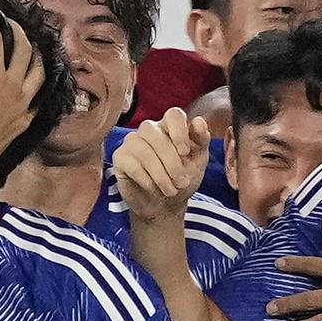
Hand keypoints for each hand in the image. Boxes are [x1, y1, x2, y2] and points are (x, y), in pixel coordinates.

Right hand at [0, 12, 42, 158]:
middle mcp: (15, 85)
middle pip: (24, 51)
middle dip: (19, 33)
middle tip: (12, 24)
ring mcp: (23, 104)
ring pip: (38, 74)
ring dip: (37, 57)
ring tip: (34, 49)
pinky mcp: (24, 120)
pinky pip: (36, 99)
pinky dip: (35, 88)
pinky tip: (32, 87)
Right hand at [112, 108, 209, 222]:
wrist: (164, 206)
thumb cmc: (181, 179)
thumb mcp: (198, 161)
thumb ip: (201, 140)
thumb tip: (198, 121)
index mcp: (170, 126)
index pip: (173, 114)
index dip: (179, 131)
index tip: (185, 152)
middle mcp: (149, 130)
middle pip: (157, 136)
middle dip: (172, 163)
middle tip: (182, 183)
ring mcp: (132, 142)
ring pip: (144, 151)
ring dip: (160, 174)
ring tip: (170, 190)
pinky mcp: (120, 158)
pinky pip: (132, 165)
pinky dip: (147, 180)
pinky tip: (155, 189)